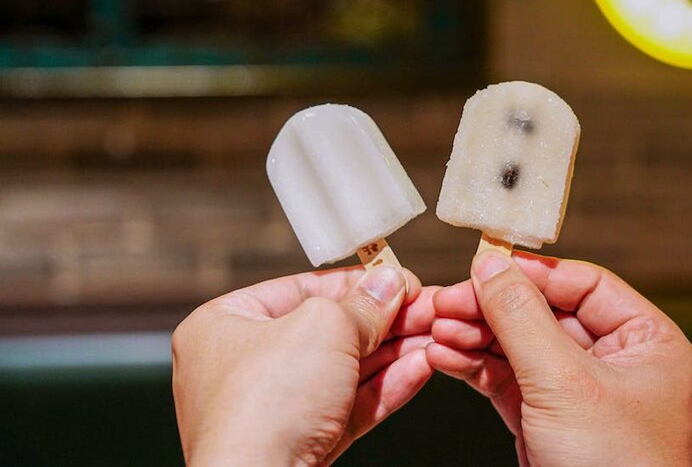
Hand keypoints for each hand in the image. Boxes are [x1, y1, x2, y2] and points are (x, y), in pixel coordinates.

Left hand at [172, 264, 436, 465]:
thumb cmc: (262, 409)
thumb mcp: (323, 328)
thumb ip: (362, 304)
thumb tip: (388, 284)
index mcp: (226, 324)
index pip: (304, 289)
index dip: (358, 283)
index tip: (397, 279)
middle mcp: (244, 365)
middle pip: (331, 330)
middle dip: (386, 321)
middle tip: (427, 308)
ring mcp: (274, 409)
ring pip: (346, 371)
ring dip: (395, 353)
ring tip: (435, 335)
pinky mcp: (301, 443)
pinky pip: (349, 406)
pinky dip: (386, 387)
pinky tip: (420, 368)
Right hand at [427, 251, 691, 466]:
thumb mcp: (565, 383)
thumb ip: (522, 317)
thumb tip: (492, 265)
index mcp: (647, 346)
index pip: (585, 285)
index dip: (533, 273)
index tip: (486, 265)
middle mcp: (617, 365)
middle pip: (545, 314)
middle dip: (492, 309)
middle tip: (450, 301)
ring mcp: (580, 394)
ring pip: (520, 347)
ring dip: (476, 336)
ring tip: (438, 330)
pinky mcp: (548, 421)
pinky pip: (507, 379)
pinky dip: (475, 367)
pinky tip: (445, 356)